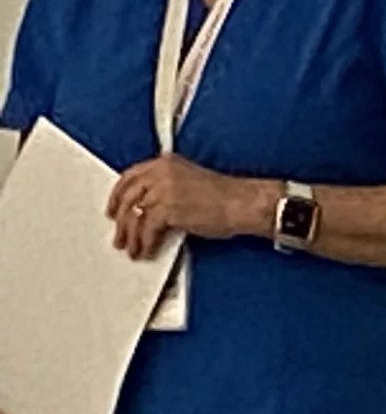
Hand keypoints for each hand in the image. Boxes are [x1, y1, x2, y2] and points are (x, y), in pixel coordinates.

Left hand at [107, 155, 269, 259]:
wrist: (243, 203)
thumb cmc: (227, 196)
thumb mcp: (190, 181)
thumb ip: (165, 187)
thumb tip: (147, 208)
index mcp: (165, 163)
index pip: (130, 177)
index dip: (117, 196)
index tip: (114, 209)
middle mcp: (161, 173)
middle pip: (128, 198)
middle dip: (121, 222)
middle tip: (120, 236)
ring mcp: (162, 190)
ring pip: (134, 216)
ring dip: (131, 237)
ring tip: (132, 249)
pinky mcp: (167, 209)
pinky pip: (147, 230)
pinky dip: (145, 243)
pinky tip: (147, 250)